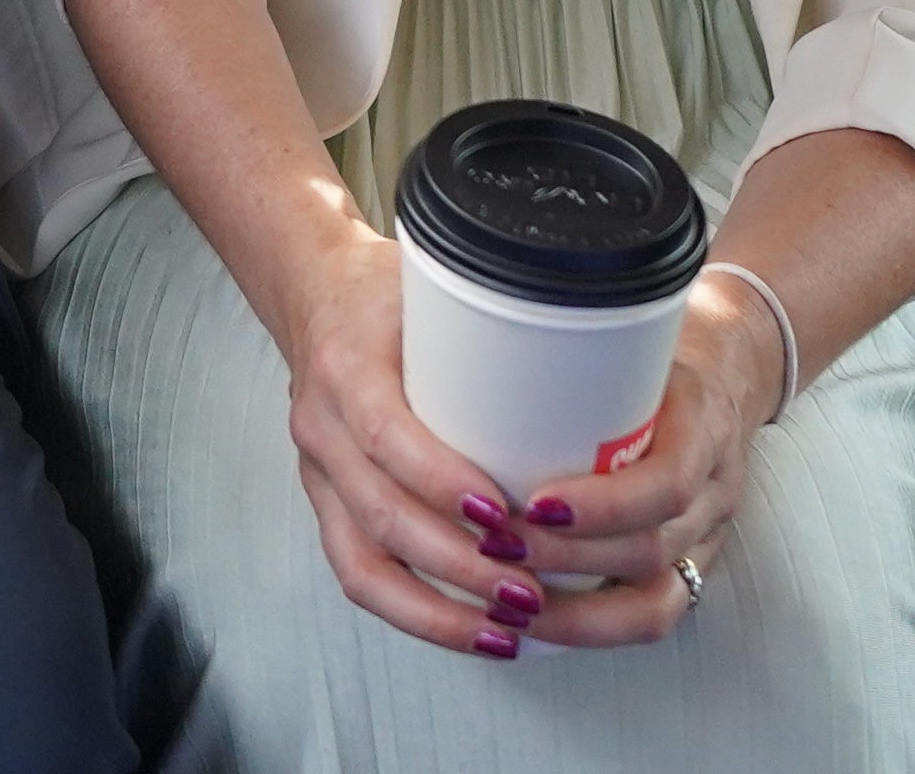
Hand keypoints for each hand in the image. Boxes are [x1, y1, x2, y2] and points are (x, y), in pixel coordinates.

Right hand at [270, 228, 562, 659]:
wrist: (314, 293)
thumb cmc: (385, 294)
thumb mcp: (433, 286)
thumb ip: (495, 323)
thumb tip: (600, 355)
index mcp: (344, 365)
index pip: (384, 433)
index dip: (442, 480)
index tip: (505, 511)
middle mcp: (321, 424)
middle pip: (380, 513)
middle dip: (460, 563)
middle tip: (531, 586)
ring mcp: (319, 471)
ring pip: (363, 561)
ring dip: (439, 607)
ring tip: (510, 626)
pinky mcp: (328, 502)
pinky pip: (359, 573)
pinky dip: (416, 613)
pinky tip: (474, 630)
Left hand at [500, 279, 783, 648]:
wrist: (731, 362)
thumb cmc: (662, 345)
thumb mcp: (634, 329)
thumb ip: (569, 334)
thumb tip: (466, 312)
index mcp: (702, 425)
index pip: (669, 482)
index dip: (604, 505)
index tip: (536, 502)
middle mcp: (714, 491)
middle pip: (651, 550)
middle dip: (567, 560)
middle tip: (494, 547)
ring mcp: (705, 536)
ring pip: (653, 602)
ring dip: (572, 611)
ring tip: (501, 601)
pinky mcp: (687, 564)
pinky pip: (649, 615)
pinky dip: (590, 628)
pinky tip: (532, 627)